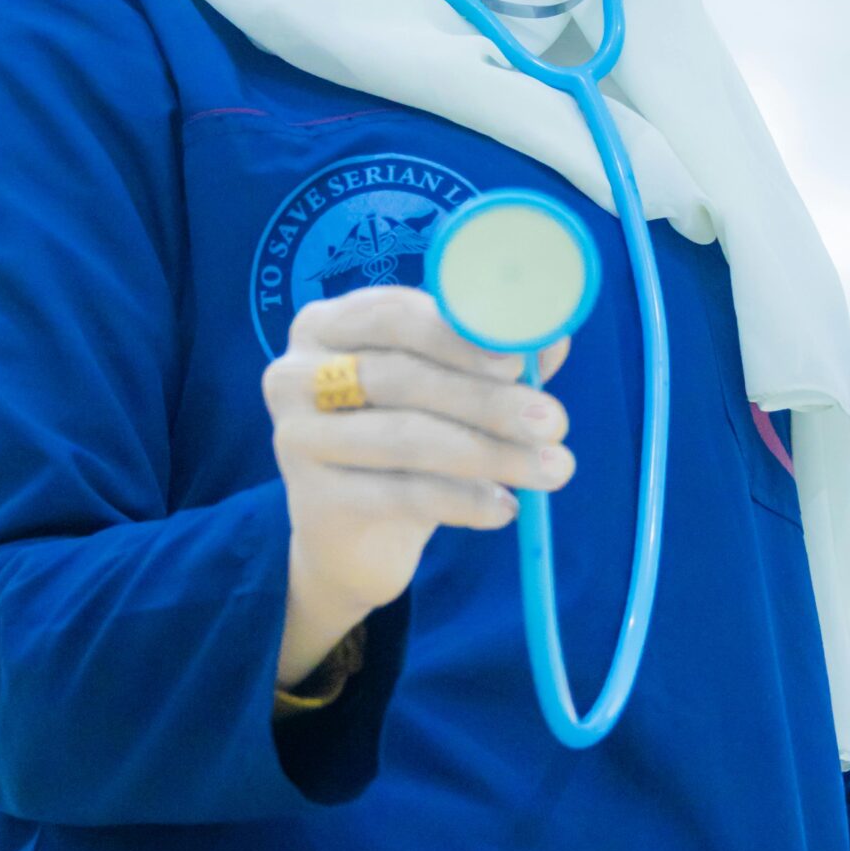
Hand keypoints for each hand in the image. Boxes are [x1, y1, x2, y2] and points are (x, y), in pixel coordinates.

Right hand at [263, 285, 573, 685]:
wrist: (351, 536)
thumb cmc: (405, 442)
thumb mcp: (447, 391)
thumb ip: (495, 356)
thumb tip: (553, 332)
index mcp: (329, 324)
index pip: (395, 315)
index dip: (460, 333)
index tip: (520, 358)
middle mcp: (296, 373)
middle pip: (401, 377)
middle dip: (487, 400)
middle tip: (554, 421)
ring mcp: (295, 437)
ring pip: (406, 438)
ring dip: (490, 454)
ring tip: (553, 469)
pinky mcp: (312, 499)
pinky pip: (401, 495)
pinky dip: (464, 501)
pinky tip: (506, 508)